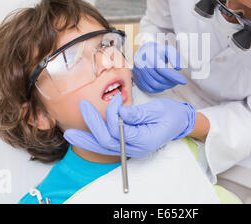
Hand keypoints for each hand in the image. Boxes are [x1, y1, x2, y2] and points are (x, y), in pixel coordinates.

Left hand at [63, 94, 195, 157]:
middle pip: (106, 142)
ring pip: (103, 147)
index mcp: (144, 140)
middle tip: (83, 108)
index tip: (115, 101)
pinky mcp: (126, 145)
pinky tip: (82, 137)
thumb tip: (119, 113)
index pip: (118, 132)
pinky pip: (107, 145)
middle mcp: (135, 148)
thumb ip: (137, 113)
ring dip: (87, 139)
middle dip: (92, 125)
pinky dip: (93, 141)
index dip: (112, 116)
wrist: (180, 122)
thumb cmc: (171, 114)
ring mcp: (130, 149)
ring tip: (70, 134)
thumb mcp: (157, 110)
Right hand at [132, 42, 186, 92]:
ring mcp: (139, 73)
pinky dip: (159, 89)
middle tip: (178, 81)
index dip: (173, 76)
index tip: (183, 81)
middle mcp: (142, 64)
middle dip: (171, 82)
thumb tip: (178, 67)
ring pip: (154, 85)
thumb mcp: (168, 50)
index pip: (162, 69)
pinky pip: (149, 89)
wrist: (144, 52)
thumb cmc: (158, 52)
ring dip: (166, 86)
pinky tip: (164, 85)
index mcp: (150, 55)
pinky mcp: (138, 79)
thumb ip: (174, 57)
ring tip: (172, 83)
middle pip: (159, 78)